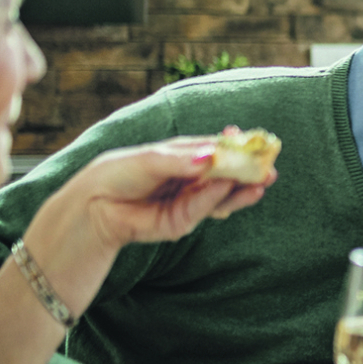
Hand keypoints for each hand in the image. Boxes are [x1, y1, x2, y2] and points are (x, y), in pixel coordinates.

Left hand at [58, 134, 275, 253]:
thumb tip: (210, 158)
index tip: (256, 141)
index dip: (237, 146)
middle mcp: (190, 179)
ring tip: (261, 182)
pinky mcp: (182, 222)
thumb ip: (180, 160)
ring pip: (222, 195)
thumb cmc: (118, 174)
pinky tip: (232, 190)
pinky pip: (204, 209)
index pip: (216, 150)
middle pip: (226, 174)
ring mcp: (188, 201)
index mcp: (183, 157)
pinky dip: (218, 200)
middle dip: (248, 172)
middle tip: (269, 168)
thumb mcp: (150, 159)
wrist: (93, 207)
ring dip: (243, 190)